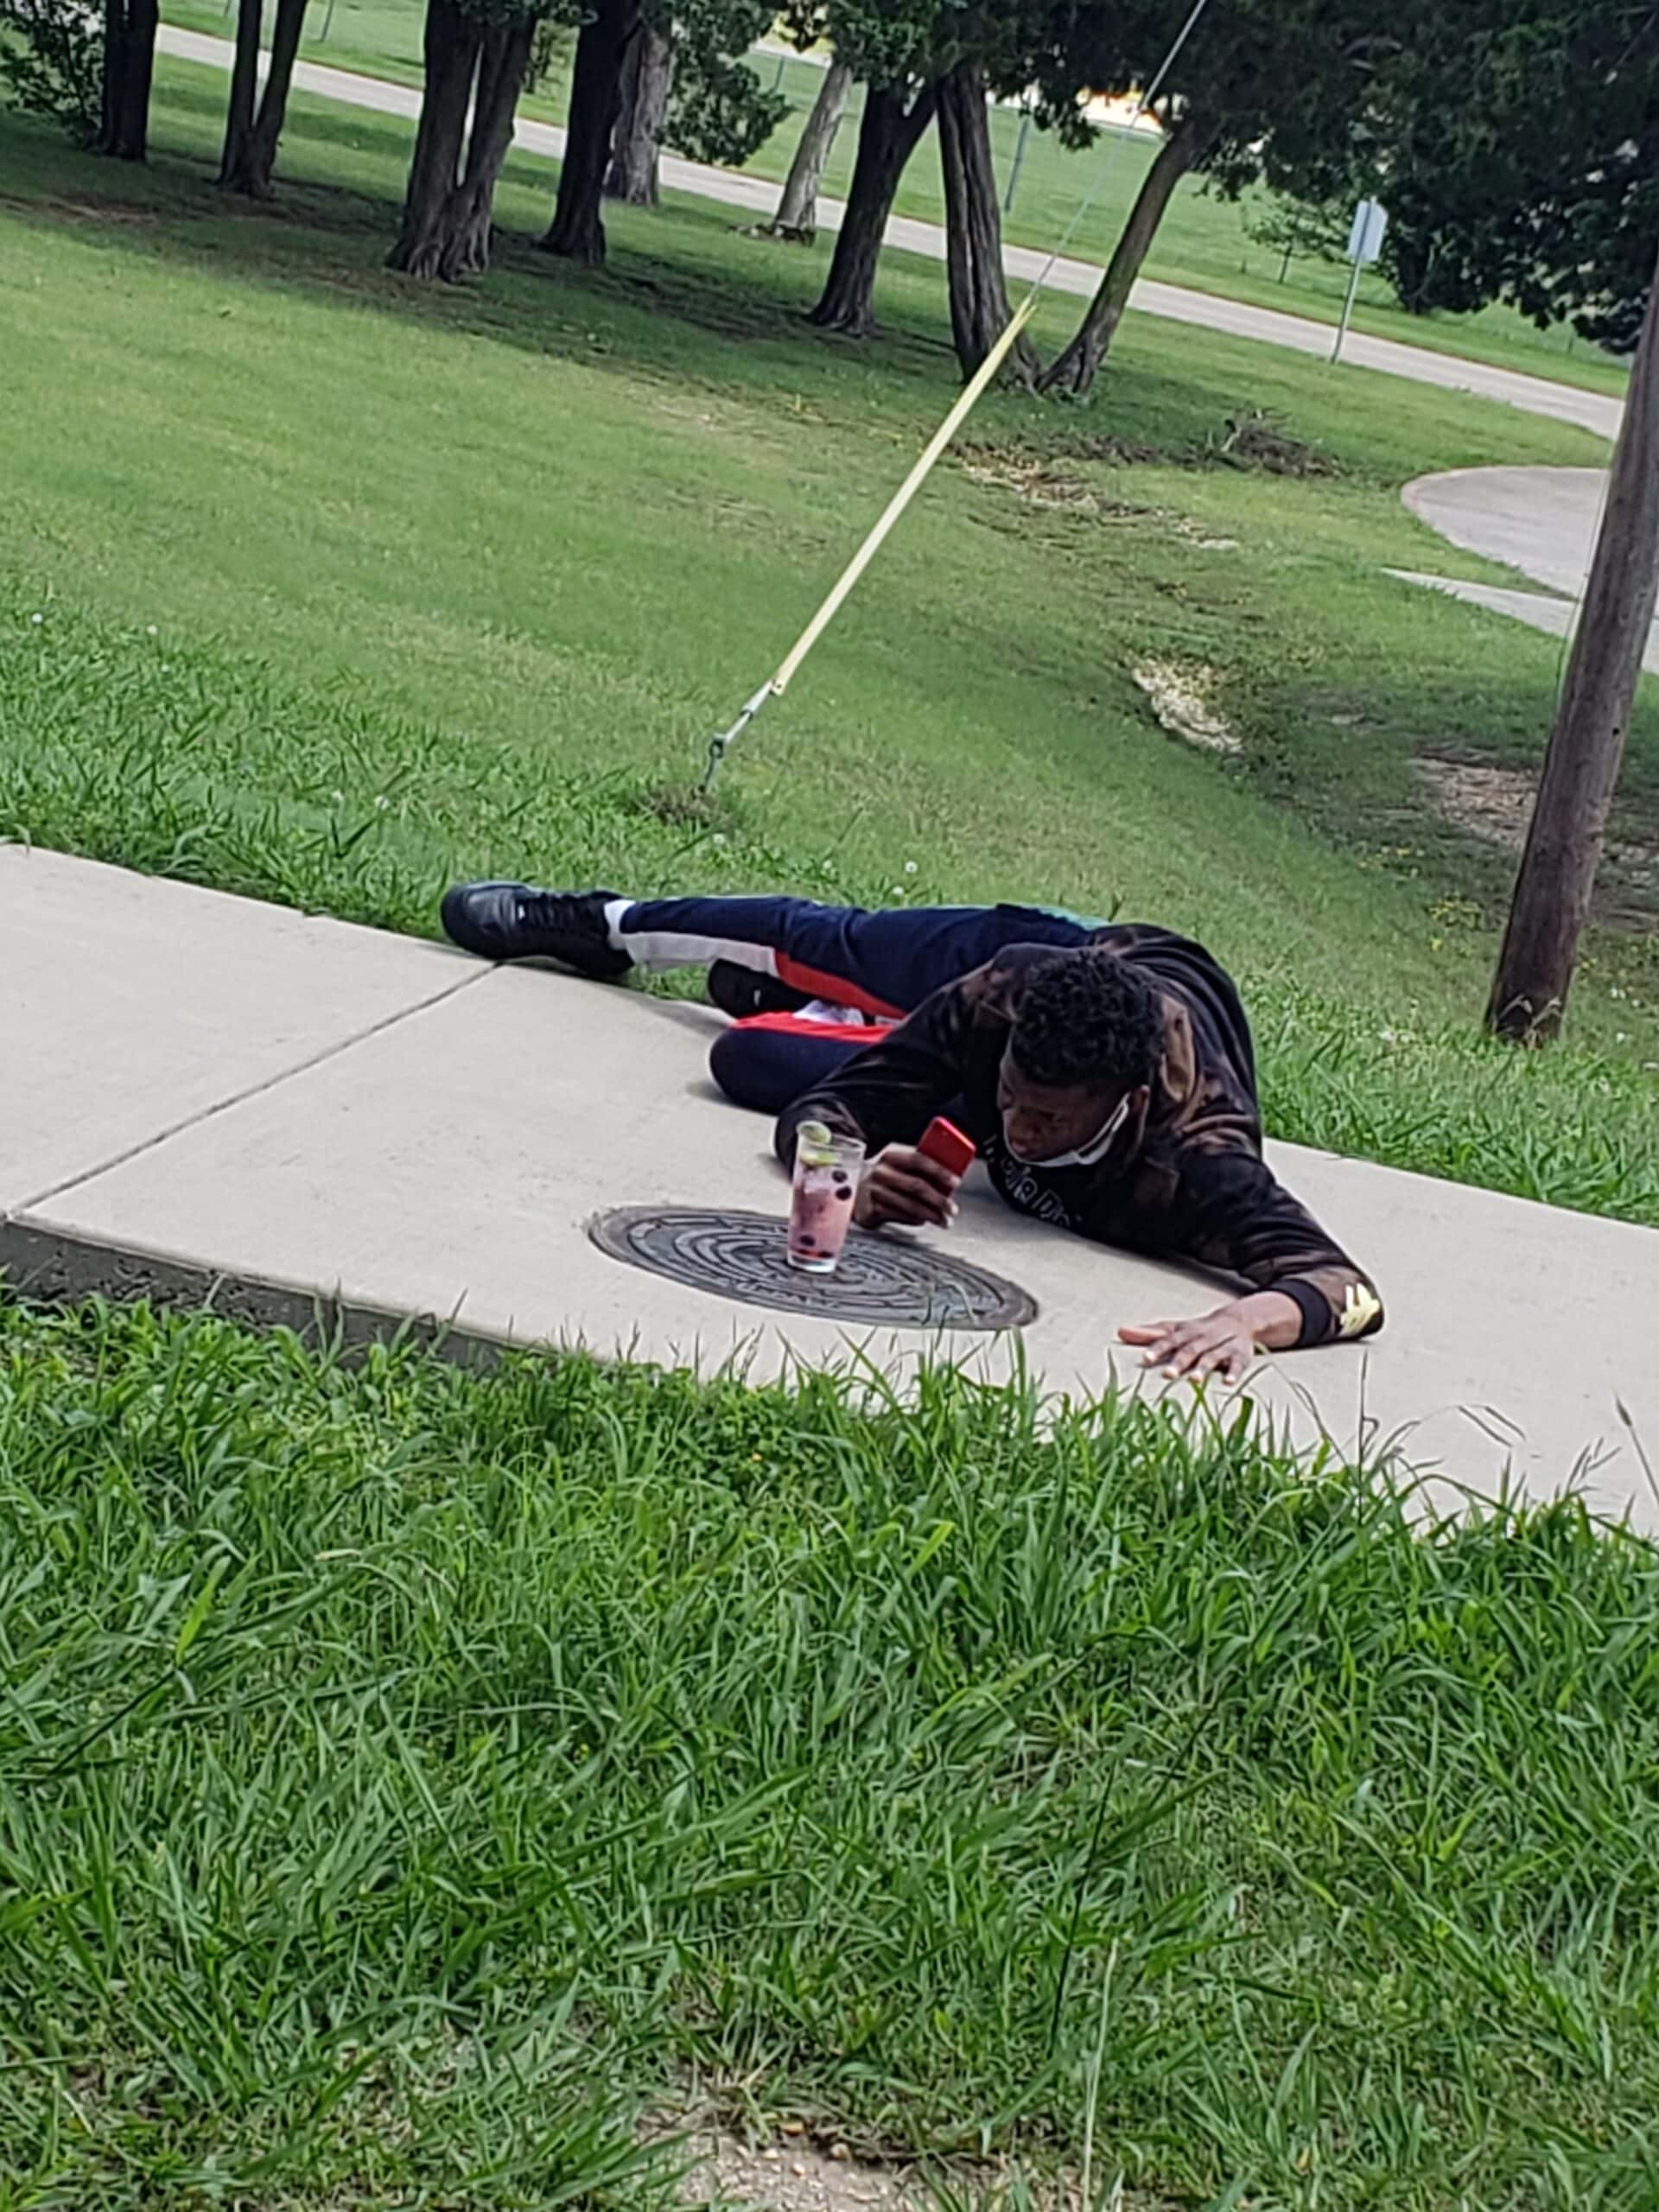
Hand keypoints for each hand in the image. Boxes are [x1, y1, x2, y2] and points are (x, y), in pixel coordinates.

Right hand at [855, 1145, 960, 1231]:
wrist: (851, 1193)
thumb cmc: (883, 1180)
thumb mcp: (897, 1167)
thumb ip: (918, 1170)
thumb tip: (949, 1182)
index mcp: (890, 1156)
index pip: (919, 1160)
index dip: (939, 1171)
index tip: (955, 1182)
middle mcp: (880, 1172)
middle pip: (916, 1185)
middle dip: (939, 1199)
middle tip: (952, 1209)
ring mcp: (873, 1192)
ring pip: (910, 1205)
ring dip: (931, 1215)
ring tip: (944, 1220)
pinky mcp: (870, 1210)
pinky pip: (900, 1216)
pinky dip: (915, 1220)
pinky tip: (923, 1221)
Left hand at [1118, 1306, 1257, 1384]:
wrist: (1240, 1319)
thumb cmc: (1199, 1330)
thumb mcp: (1176, 1329)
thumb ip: (1149, 1333)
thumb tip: (1120, 1331)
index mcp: (1186, 1332)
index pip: (1169, 1339)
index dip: (1157, 1349)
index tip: (1145, 1360)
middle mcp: (1204, 1337)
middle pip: (1190, 1349)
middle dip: (1179, 1361)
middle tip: (1167, 1375)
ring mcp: (1223, 1346)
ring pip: (1212, 1356)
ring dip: (1203, 1368)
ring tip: (1194, 1380)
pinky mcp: (1240, 1355)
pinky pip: (1238, 1364)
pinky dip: (1234, 1372)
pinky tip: (1228, 1382)